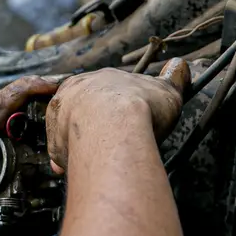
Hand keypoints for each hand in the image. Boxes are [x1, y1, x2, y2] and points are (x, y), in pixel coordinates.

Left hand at [45, 60, 189, 171]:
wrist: (115, 126)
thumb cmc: (141, 107)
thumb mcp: (167, 90)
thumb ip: (174, 78)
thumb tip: (180, 66)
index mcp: (99, 78)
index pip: (101, 90)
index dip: (112, 106)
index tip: (120, 119)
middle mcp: (74, 93)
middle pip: (80, 108)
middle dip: (91, 123)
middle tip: (107, 139)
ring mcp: (61, 118)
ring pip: (66, 129)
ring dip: (75, 142)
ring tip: (92, 156)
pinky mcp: (55, 143)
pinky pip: (58, 153)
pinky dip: (66, 160)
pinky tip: (75, 169)